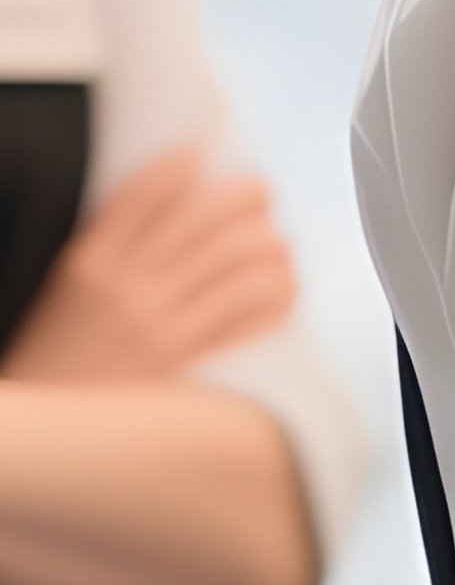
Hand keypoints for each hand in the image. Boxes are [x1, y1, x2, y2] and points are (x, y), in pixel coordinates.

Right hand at [0, 142, 298, 383]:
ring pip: (238, 258)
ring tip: (279, 246)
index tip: (203, 148)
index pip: (142, 194)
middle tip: (261, 195)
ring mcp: (153, 322)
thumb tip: (181, 195)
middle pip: (206, 217)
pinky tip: (284, 287)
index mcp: (87, 261)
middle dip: (248, 195)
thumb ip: (113, 246)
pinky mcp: (178, 358)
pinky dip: (276, 292)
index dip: (179, 163)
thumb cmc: (57, 354)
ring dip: (272, 244)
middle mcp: (123, 285)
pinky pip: (245, 312)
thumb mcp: (66, 289)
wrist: (39, 435)